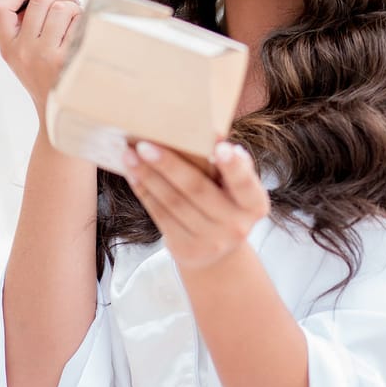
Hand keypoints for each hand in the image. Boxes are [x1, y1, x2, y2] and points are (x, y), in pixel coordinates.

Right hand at [0, 0, 81, 117]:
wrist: (61, 110)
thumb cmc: (43, 73)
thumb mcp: (22, 49)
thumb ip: (17, 15)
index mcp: (8, 47)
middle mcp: (25, 52)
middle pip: (40, 0)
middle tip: (65, 1)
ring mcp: (48, 57)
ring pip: (63, 8)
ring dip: (74, 7)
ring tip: (75, 20)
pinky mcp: (71, 59)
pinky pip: (81, 22)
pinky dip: (85, 20)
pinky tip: (84, 32)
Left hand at [123, 140, 269, 270]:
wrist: (218, 252)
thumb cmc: (225, 203)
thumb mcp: (236, 188)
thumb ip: (229, 165)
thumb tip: (212, 134)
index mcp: (254, 204)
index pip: (244, 183)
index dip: (233, 166)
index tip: (220, 146)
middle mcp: (236, 225)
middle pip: (198, 189)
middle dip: (169, 165)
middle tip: (145, 144)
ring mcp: (211, 241)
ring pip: (173, 203)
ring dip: (148, 176)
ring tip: (130, 155)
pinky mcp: (186, 249)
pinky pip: (160, 215)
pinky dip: (145, 192)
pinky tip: (133, 174)